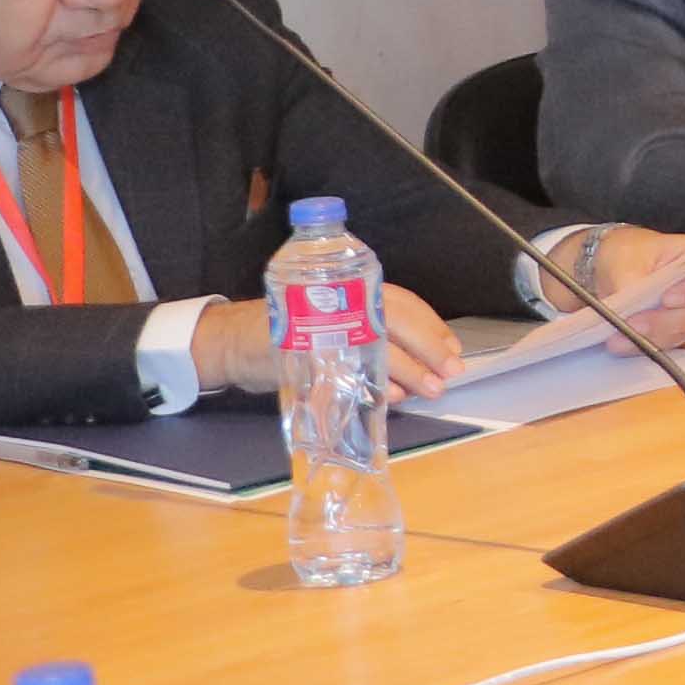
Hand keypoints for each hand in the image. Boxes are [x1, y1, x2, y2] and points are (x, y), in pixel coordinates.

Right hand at [192, 281, 470, 396]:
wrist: (231, 339)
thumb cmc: (292, 329)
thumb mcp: (333, 318)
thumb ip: (371, 331)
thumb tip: (424, 359)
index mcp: (348, 288)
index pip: (402, 303)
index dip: (431, 327)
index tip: (454, 350)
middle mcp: (335, 301)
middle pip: (393, 319)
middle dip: (427, 348)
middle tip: (451, 372)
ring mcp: (317, 325)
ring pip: (374, 344)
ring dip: (408, 370)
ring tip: (429, 389)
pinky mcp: (299, 352)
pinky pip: (342, 369)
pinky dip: (370, 384)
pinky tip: (390, 396)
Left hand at [576, 228, 684, 347]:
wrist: (614, 268)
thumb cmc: (630, 253)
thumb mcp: (625, 258)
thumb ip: (630, 279)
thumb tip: (628, 303)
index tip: (668, 299)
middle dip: (664, 321)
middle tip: (635, 323)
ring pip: (678, 333)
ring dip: (649, 337)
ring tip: (617, 336)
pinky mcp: (670, 333)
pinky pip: (660, 345)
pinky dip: (638, 345)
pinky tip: (618, 342)